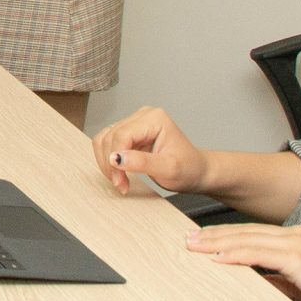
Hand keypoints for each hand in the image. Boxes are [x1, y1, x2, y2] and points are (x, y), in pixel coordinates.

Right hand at [91, 105, 211, 195]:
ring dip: (107, 162)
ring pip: (105, 139)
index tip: (119, 181)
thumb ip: (142, 162)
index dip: (115, 158)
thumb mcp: (169, 169)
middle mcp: (143, 116)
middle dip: (111, 163)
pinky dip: (108, 160)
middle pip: (111, 136)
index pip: (122, 135)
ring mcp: (135, 124)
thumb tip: (116, 158)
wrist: (196, 172)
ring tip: (120, 180)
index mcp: (154, 119)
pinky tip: (119, 173)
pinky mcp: (130, 134)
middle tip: (120, 184)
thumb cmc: (188, 169)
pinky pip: (108, 143)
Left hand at [184, 223, 300, 300]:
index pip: (252, 233)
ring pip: (246, 239)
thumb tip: (256, 281)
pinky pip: (258, 253)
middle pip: (244, 232)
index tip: (204, 240)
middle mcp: (293, 235)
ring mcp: (295, 243)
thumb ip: (278, 280)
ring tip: (195, 246)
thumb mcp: (300, 286)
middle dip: (214, 235)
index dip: (226, 236)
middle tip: (188, 239)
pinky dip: (235, 254)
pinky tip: (218, 257)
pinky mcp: (297, 257)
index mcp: (295, 239)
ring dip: (217, 242)